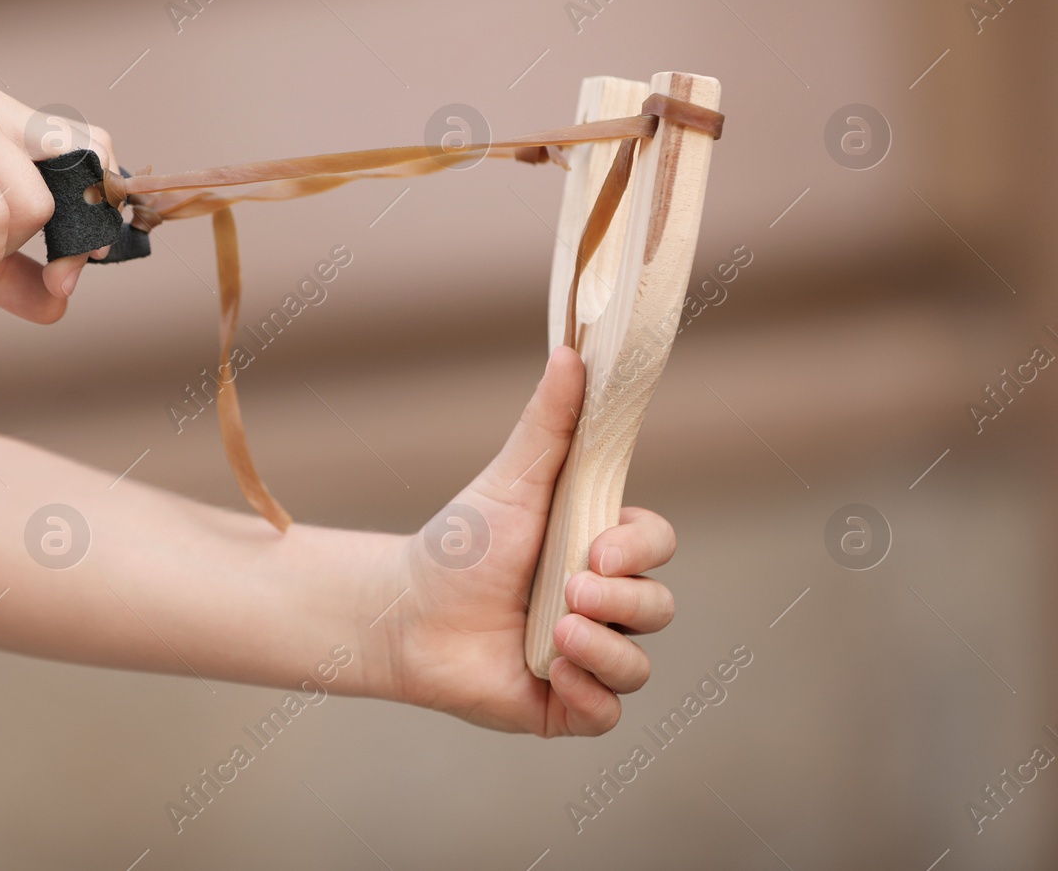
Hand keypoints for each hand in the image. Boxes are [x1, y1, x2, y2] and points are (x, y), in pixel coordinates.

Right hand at [0, 84, 117, 322]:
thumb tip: (59, 308)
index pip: (88, 148)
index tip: (86, 262)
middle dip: (84, 227)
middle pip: (89, 157)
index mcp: (0, 123)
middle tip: (62, 276)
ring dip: (11, 251)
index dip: (100, 205)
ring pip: (43, 202)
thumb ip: (5, 271)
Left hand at [383, 346, 676, 734]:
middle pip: (659, 607)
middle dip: (620, 600)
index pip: (657, 547)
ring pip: (639, 664)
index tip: (596, 545)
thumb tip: (572, 353)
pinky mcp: (565, 705)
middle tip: (567, 589)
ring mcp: (587, 656)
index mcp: (598, 547)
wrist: (406, 613)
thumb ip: (547, 424)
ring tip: (556, 633)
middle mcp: (602, 603)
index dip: (640, 550)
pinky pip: (608, 713)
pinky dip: (589, 693)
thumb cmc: (461, 544)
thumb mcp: (509, 481)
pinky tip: (553, 671)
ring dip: (605, 649)